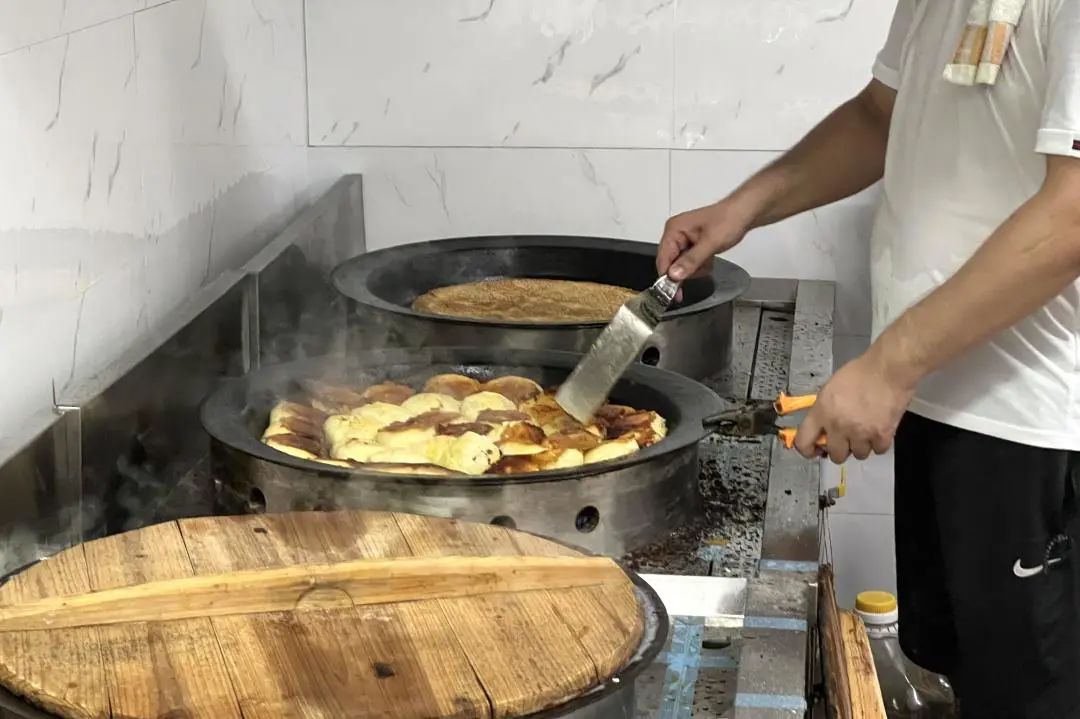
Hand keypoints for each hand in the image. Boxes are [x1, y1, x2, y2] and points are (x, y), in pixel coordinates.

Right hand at [657, 200, 751, 282]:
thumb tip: (674, 274)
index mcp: (674, 229)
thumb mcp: (710, 243)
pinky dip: (700, 265)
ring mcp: (683, 240)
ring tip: (709, 257)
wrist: (743, 214)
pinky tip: (709, 257)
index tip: (674, 293)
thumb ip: (691, 260)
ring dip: (696, 268)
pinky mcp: (691, 245)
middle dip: (688, 270)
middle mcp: (675, 234)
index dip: (667, 277)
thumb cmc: (729, 219)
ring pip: (681, 266)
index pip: (663, 259)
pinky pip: (690, 264)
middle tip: (702, 265)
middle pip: (671, 264)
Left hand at [794, 348, 915, 463]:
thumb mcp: (830, 388)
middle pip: (835, 455)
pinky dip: (879, 442)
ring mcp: (860, 432)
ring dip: (861, 445)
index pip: (804, 442)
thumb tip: (822, 426)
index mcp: (822, 412)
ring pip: (858, 454)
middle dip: (841, 449)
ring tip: (866, 430)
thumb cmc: (860, 372)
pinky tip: (879, 429)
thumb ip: (823, 410)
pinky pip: (878, 450)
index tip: (815, 450)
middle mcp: (838, 425)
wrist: (887, 369)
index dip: (808, 450)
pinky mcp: (881, 435)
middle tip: (846, 440)